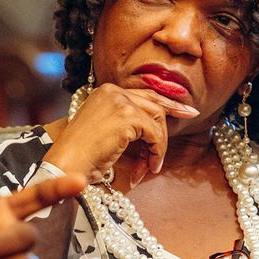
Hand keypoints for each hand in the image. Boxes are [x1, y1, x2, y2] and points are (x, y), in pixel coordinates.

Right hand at [44, 83, 198, 184]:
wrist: (66, 165)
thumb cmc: (81, 156)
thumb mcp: (105, 132)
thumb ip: (127, 124)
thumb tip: (153, 129)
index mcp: (105, 92)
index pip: (142, 93)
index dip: (164, 100)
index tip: (182, 106)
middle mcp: (113, 91)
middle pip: (153, 101)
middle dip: (173, 110)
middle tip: (191, 114)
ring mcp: (120, 102)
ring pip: (156, 119)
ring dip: (159, 145)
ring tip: (150, 165)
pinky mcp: (127, 117)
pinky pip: (154, 135)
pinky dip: (156, 153)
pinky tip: (148, 167)